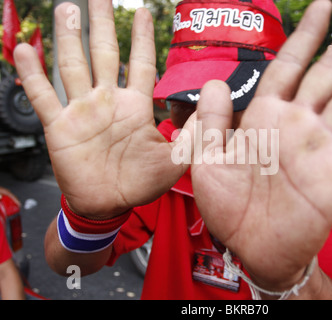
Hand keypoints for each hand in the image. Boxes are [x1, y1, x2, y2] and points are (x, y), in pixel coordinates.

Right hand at [14, 1, 190, 217]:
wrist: (109, 204)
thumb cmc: (142, 183)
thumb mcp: (175, 159)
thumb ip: (191, 135)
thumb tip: (210, 106)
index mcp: (135, 106)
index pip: (139, 63)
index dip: (141, 38)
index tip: (144, 11)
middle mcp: (108, 101)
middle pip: (104, 54)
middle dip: (102, 25)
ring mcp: (82, 111)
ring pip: (73, 66)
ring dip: (68, 38)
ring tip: (66, 9)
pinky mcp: (60, 126)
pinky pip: (43, 96)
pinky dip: (32, 74)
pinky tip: (24, 50)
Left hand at [191, 1, 331, 292]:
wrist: (249, 248)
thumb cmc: (226, 207)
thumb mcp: (206, 161)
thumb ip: (211, 122)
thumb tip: (214, 83)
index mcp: (265, 118)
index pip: (288, 67)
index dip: (305, 37)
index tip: (323, 6)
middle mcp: (297, 127)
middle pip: (329, 76)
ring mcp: (320, 150)